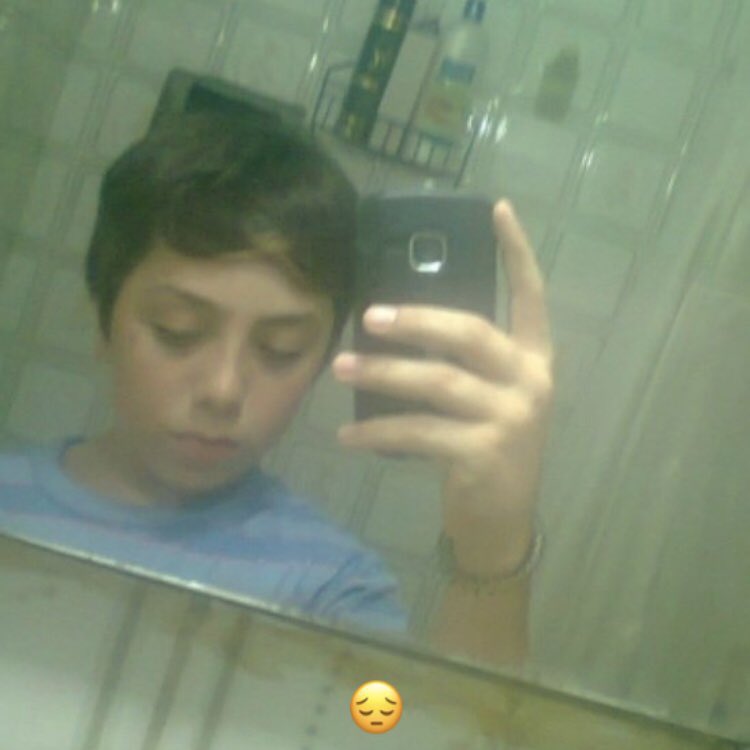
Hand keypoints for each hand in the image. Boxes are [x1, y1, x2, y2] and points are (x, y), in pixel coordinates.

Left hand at [332, 200, 553, 574]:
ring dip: (382, 374)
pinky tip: (348, 436)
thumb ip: (463, 363)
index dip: (516, 252)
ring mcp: (512, 418)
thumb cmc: (488, 448)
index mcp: (534, 360)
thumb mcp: (488, 398)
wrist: (501, 520)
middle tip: (367, 317)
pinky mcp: (485, 453)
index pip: (532, 296)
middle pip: (471, 333)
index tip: (496, 209)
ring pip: (437, 382)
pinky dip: (377, 432)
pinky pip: (418, 432)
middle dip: (416, 320)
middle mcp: (531, 382)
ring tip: (340, 368)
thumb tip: (395, 323)